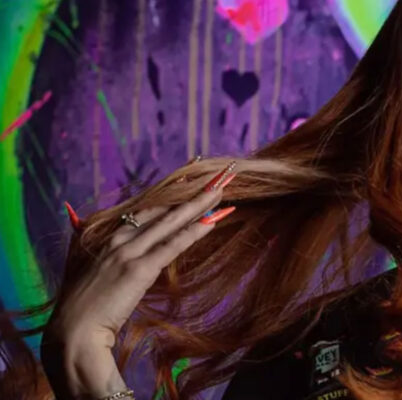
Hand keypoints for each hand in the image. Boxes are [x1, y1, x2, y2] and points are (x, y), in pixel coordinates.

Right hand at [42, 163, 237, 396]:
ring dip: (198, 205)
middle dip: (190, 192)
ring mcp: (127, 253)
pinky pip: (172, 245)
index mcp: (105, 237)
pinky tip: (212, 221)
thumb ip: (89, 244)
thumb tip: (84, 223)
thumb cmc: (80, 307)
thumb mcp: (84, 269)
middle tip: (216, 177)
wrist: (73, 333)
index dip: (169, 192)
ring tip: (221, 191)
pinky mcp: (139, 270)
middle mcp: (117, 239)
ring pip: (170, 222)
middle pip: (161, 208)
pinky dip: (194, 231)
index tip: (189, 175)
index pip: (145, 207)